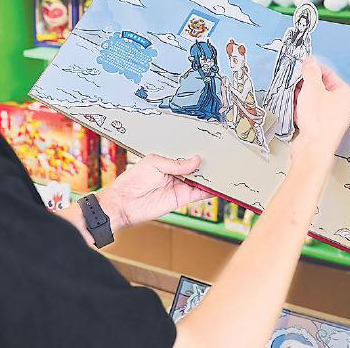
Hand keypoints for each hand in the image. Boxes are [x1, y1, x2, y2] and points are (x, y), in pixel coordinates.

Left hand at [95, 154, 211, 228]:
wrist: (124, 204)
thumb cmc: (133, 180)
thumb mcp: (154, 163)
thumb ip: (176, 164)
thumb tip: (197, 160)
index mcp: (167, 160)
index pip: (186, 154)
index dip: (197, 150)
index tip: (211, 145)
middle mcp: (175, 172)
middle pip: (196, 167)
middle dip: (208, 162)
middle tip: (222, 156)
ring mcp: (180, 185)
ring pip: (201, 180)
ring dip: (212, 176)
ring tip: (225, 169)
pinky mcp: (182, 198)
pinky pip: (199, 193)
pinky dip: (210, 190)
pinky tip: (219, 185)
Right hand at [290, 58, 349, 165]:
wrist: (312, 148)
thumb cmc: (318, 121)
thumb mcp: (312, 89)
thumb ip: (310, 72)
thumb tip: (310, 62)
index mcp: (346, 94)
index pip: (329, 73)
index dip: (314, 69)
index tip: (302, 66)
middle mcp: (341, 105)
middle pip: (321, 86)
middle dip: (306, 83)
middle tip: (295, 80)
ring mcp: (331, 116)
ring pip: (314, 99)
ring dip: (302, 95)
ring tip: (292, 94)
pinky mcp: (321, 125)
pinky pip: (310, 110)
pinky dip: (301, 107)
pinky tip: (294, 107)